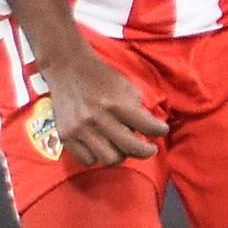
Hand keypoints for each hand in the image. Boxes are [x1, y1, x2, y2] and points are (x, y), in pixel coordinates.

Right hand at [42, 42, 166, 170]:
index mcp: (116, 103)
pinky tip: (100, 146)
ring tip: (121, 146)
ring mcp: (80, 130)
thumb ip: (137, 107)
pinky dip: (97, 156)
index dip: (159, 130)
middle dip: (145, 151)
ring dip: (120, 154)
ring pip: (110, 159)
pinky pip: (88, 160)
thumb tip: (149, 129)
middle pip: (130, 149)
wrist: (67, 68)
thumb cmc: (100, 76)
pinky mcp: (66, 136)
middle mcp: (98, 119)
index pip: (148, 127)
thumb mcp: (125, 85)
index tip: (161, 130)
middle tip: (148, 148)